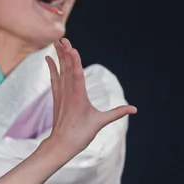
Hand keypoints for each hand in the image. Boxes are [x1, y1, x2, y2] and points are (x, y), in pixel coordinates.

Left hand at [44, 38, 135, 158]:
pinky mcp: (57, 98)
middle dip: (65, 53)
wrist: (61, 145)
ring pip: (60, 71)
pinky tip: (49, 58)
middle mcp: (68, 93)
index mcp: (79, 97)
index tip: (72, 48)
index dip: (74, 61)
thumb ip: (117, 113)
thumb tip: (134, 109)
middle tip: (63, 38)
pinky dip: (52, 68)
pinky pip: (54, 79)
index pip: (76, 75)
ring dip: (59, 56)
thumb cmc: (81, 135)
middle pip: (67, 69)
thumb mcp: (100, 123)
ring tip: (57, 43)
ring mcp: (61, 95)